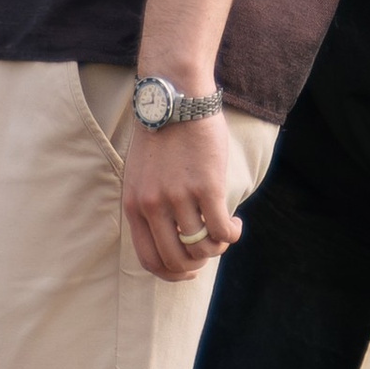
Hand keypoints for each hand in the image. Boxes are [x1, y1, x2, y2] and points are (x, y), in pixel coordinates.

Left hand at [122, 106, 242, 280]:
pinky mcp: (206, 186)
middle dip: (197, 264)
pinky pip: (222, 229)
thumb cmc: (162, 132)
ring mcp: (178, 197)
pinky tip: (236, 223)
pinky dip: (232, 233)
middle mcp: (152, 205)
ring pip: (202, 248)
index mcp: (133, 205)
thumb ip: (150, 203)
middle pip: (176, 260)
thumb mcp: (142, 173)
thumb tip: (171, 234)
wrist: (175, 96)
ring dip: (218, 247)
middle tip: (211, 251)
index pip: (149, 259)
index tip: (189, 269)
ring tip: (226, 231)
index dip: (172, 273)